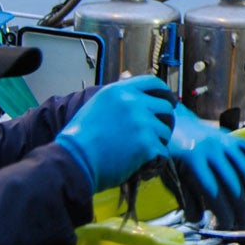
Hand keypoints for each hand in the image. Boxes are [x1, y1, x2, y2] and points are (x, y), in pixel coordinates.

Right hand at [55, 75, 176, 192]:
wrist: (75, 160)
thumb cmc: (81, 138)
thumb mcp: (98, 105)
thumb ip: (120, 99)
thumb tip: (139, 97)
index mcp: (120, 90)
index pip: (153, 83)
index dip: (164, 93)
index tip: (169, 101)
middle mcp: (134, 103)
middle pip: (166, 107)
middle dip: (165, 120)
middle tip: (158, 132)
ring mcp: (142, 123)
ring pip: (166, 131)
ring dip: (158, 141)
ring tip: (142, 150)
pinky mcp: (147, 144)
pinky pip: (163, 151)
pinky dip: (155, 159)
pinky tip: (143, 162)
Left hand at [169, 105, 244, 227]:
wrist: (173, 123)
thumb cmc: (170, 156)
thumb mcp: (171, 178)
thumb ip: (185, 199)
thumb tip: (199, 220)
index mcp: (192, 161)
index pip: (213, 191)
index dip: (223, 210)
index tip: (227, 225)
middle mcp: (211, 150)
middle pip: (231, 182)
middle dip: (239, 206)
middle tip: (243, 223)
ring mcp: (225, 142)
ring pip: (244, 169)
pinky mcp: (234, 138)